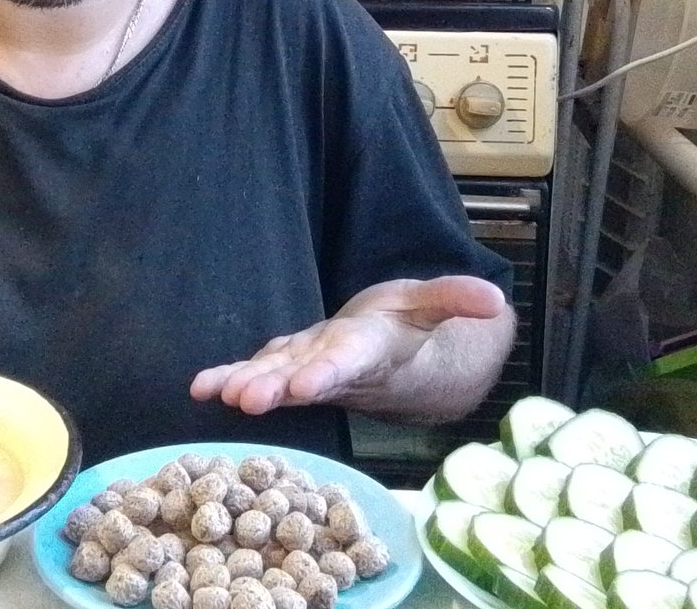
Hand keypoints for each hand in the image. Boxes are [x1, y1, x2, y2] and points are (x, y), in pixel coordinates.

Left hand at [189, 275, 508, 416]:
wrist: (396, 361)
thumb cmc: (411, 329)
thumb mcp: (434, 306)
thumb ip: (457, 299)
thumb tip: (496, 298)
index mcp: (371, 352)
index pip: (350, 363)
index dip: (329, 373)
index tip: (306, 385)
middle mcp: (336, 368)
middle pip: (304, 379)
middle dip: (276, 388)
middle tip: (247, 399)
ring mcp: (309, 369)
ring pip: (276, 379)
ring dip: (247, 386)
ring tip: (220, 394)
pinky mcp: (288, 365)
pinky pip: (257, 371)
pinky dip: (228, 378)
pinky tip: (200, 387)